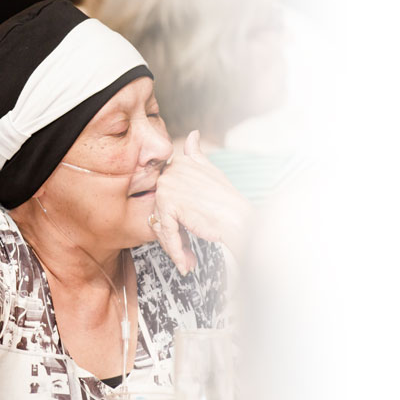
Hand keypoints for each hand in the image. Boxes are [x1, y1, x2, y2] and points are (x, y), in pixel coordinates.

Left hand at [151, 131, 250, 274]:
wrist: (240, 220)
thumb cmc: (229, 201)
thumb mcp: (211, 172)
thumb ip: (196, 157)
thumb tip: (192, 135)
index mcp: (179, 163)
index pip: (165, 196)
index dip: (176, 218)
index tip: (187, 235)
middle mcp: (169, 172)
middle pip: (160, 211)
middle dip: (173, 234)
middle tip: (186, 254)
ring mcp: (167, 187)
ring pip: (161, 223)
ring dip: (174, 246)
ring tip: (188, 261)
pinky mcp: (168, 205)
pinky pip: (166, 232)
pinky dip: (176, 251)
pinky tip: (186, 264)